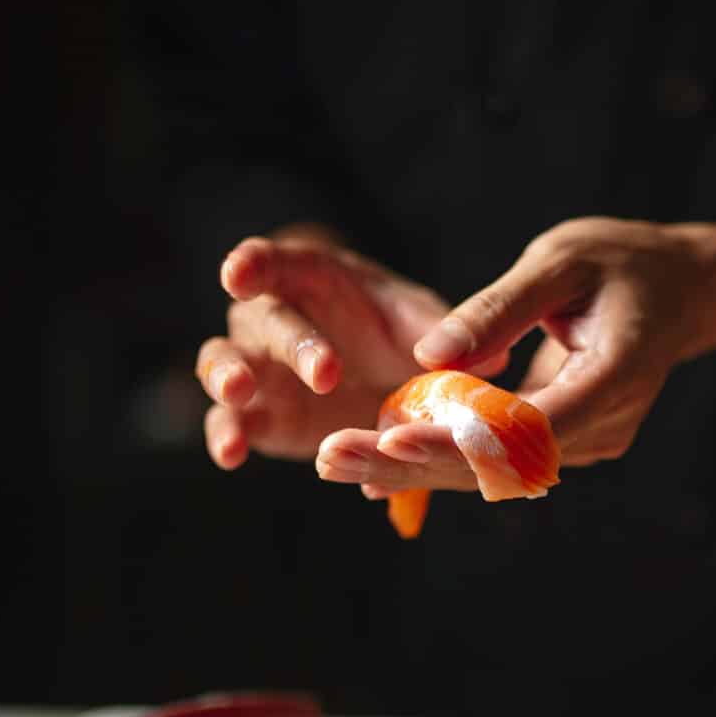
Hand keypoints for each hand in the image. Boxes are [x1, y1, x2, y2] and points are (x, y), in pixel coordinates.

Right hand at [195, 230, 505, 468]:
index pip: (274, 262)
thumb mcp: (423, 324)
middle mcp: (274, 319)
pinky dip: (227, 434)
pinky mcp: (260, 416)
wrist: (387, 380)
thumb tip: (494, 359)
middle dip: (291, 342)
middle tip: (326, 373)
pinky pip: (231, 421)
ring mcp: (259, 368)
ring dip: (227, 377)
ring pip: (221, 363)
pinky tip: (232, 454)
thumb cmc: (399, 333)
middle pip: (262, 319)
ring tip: (241, 395)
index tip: (239, 272)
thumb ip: (444, 336)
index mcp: (310, 279)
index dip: (254, 263)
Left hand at [316, 217, 715, 497]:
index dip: (458, 441)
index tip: (390, 440)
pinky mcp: (569, 443)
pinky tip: (379, 456)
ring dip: (417, 467)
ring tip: (336, 462)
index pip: (527, 429)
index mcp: (614, 378)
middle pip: (500, 465)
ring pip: (493, 470)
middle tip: (332, 459)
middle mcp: (604, 427)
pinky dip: (443, 454)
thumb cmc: (624, 262)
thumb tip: (429, 358)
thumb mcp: (561, 260)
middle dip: (413, 465)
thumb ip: (499, 309)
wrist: (683, 292)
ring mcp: (589, 443)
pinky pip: (500, 456)